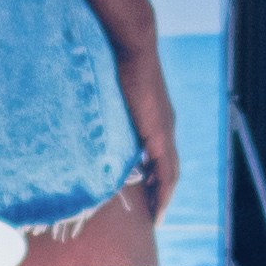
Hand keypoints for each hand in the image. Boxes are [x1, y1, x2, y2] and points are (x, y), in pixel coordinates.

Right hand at [115, 37, 179, 232]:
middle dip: (163, 195)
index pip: (161, 157)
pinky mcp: (160, 132)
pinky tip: (159, 205)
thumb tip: (94, 121)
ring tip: (156, 218)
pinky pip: (166, 170)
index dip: (157, 179)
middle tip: (153, 216)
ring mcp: (166, 131)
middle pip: (170, 170)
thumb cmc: (119, 64)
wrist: (134, 47)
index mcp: (157, 120)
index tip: (149, 197)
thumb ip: (112, 112)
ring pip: (171, 174)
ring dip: (164, 198)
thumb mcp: (115, 96)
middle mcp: (166, 128)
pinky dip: (164, 190)